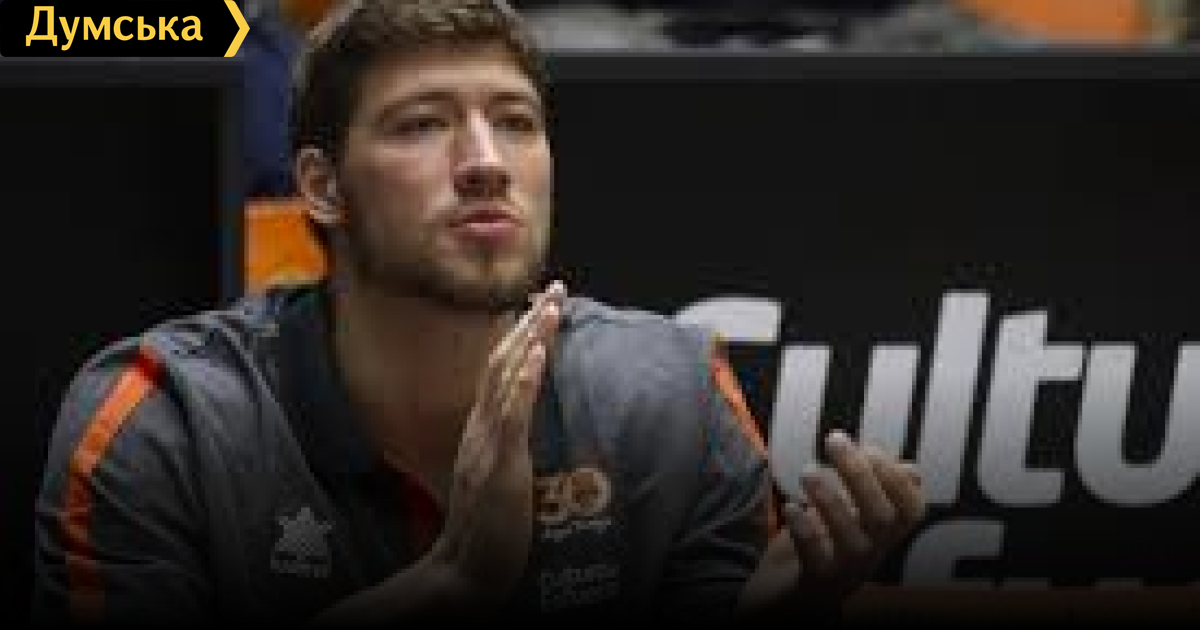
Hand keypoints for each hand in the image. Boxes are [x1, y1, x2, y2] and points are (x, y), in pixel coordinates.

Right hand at [429, 280, 565, 602]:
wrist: (465, 571)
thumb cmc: (488, 529)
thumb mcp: (497, 476)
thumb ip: (506, 447)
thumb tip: (519, 426)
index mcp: (482, 430)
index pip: (501, 370)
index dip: (523, 335)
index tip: (545, 306)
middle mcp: (480, 428)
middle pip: (502, 361)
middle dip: (531, 322)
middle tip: (556, 287)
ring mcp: (486, 444)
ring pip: (505, 378)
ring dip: (530, 338)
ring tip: (552, 305)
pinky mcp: (497, 466)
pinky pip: (510, 417)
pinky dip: (522, 382)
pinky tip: (536, 354)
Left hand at [741, 430, 925, 614]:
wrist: (788, 598)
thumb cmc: (823, 546)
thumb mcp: (851, 514)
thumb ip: (874, 489)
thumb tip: (910, 468)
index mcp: (886, 533)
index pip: (912, 507)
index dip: (893, 474)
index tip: (866, 447)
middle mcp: (874, 552)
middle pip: (883, 515)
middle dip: (859, 473)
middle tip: (833, 440)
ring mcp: (847, 569)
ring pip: (853, 538)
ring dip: (830, 498)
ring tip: (807, 471)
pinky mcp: (815, 581)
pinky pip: (816, 558)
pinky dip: (805, 528)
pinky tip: (791, 507)